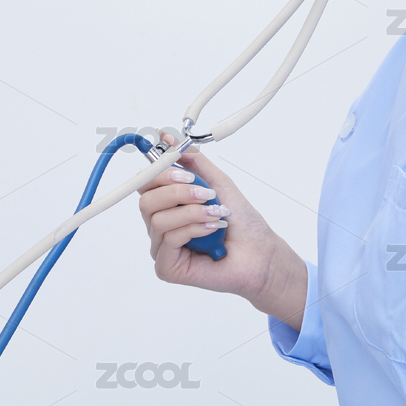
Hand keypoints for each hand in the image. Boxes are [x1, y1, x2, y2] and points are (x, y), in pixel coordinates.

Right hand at [137, 136, 306, 327]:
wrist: (260, 254)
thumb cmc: (242, 223)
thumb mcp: (217, 182)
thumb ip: (192, 161)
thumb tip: (167, 138)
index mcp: (168, 206)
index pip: (145, 184)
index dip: (158, 172)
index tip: (183, 170)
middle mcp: (161, 226)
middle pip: (145, 200)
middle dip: (176, 191)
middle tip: (205, 193)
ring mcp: (162, 248)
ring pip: (157, 219)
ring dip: (191, 211)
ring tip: (216, 213)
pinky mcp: (167, 267)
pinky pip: (168, 239)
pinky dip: (193, 229)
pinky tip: (212, 229)